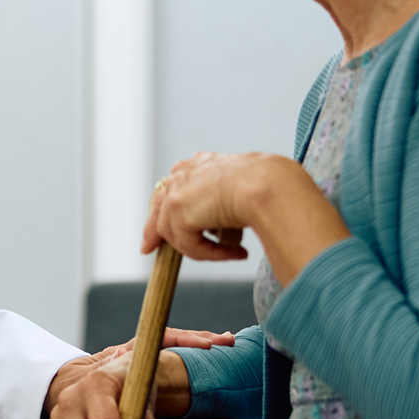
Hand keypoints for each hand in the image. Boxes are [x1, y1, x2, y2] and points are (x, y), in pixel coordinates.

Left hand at [144, 152, 349, 285]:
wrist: (268, 183)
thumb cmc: (267, 182)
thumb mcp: (241, 188)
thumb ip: (224, 199)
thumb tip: (224, 221)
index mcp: (198, 164)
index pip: (172, 188)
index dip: (166, 209)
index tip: (160, 227)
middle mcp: (183, 173)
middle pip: (159, 207)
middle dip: (154, 232)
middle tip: (150, 249)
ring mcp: (177, 191)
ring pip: (176, 234)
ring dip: (202, 249)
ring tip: (230, 253)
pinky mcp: (178, 211)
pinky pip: (189, 246)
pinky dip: (211, 254)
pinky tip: (236, 253)